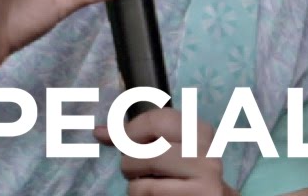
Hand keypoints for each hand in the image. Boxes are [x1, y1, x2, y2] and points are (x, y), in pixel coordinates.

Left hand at [94, 108, 236, 195]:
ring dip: (135, 184)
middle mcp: (207, 152)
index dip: (128, 130)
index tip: (116, 139)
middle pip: (144, 150)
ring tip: (146, 185)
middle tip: (134, 169)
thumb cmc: (185, 174)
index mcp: (201, 132)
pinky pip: (148, 193)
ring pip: (143, 178)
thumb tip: (99, 131)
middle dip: (129, 162)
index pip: (156, 119)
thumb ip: (139, 136)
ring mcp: (207, 178)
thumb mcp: (171, 149)